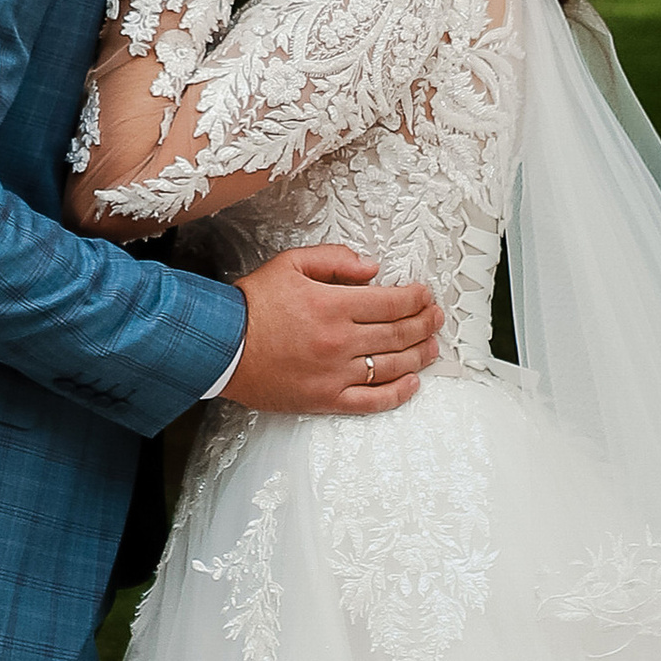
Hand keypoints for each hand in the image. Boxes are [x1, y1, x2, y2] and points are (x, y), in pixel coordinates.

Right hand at [222, 245, 442, 414]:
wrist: (222, 346)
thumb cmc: (254, 304)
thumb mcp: (292, 263)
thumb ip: (335, 259)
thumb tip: (372, 267)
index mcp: (334, 305)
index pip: (391, 302)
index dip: (416, 298)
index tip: (426, 295)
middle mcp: (340, 341)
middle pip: (398, 333)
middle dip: (425, 324)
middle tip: (438, 318)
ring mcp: (335, 374)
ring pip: (391, 366)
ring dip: (419, 355)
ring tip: (433, 346)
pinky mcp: (325, 399)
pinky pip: (371, 401)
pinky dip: (397, 394)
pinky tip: (412, 383)